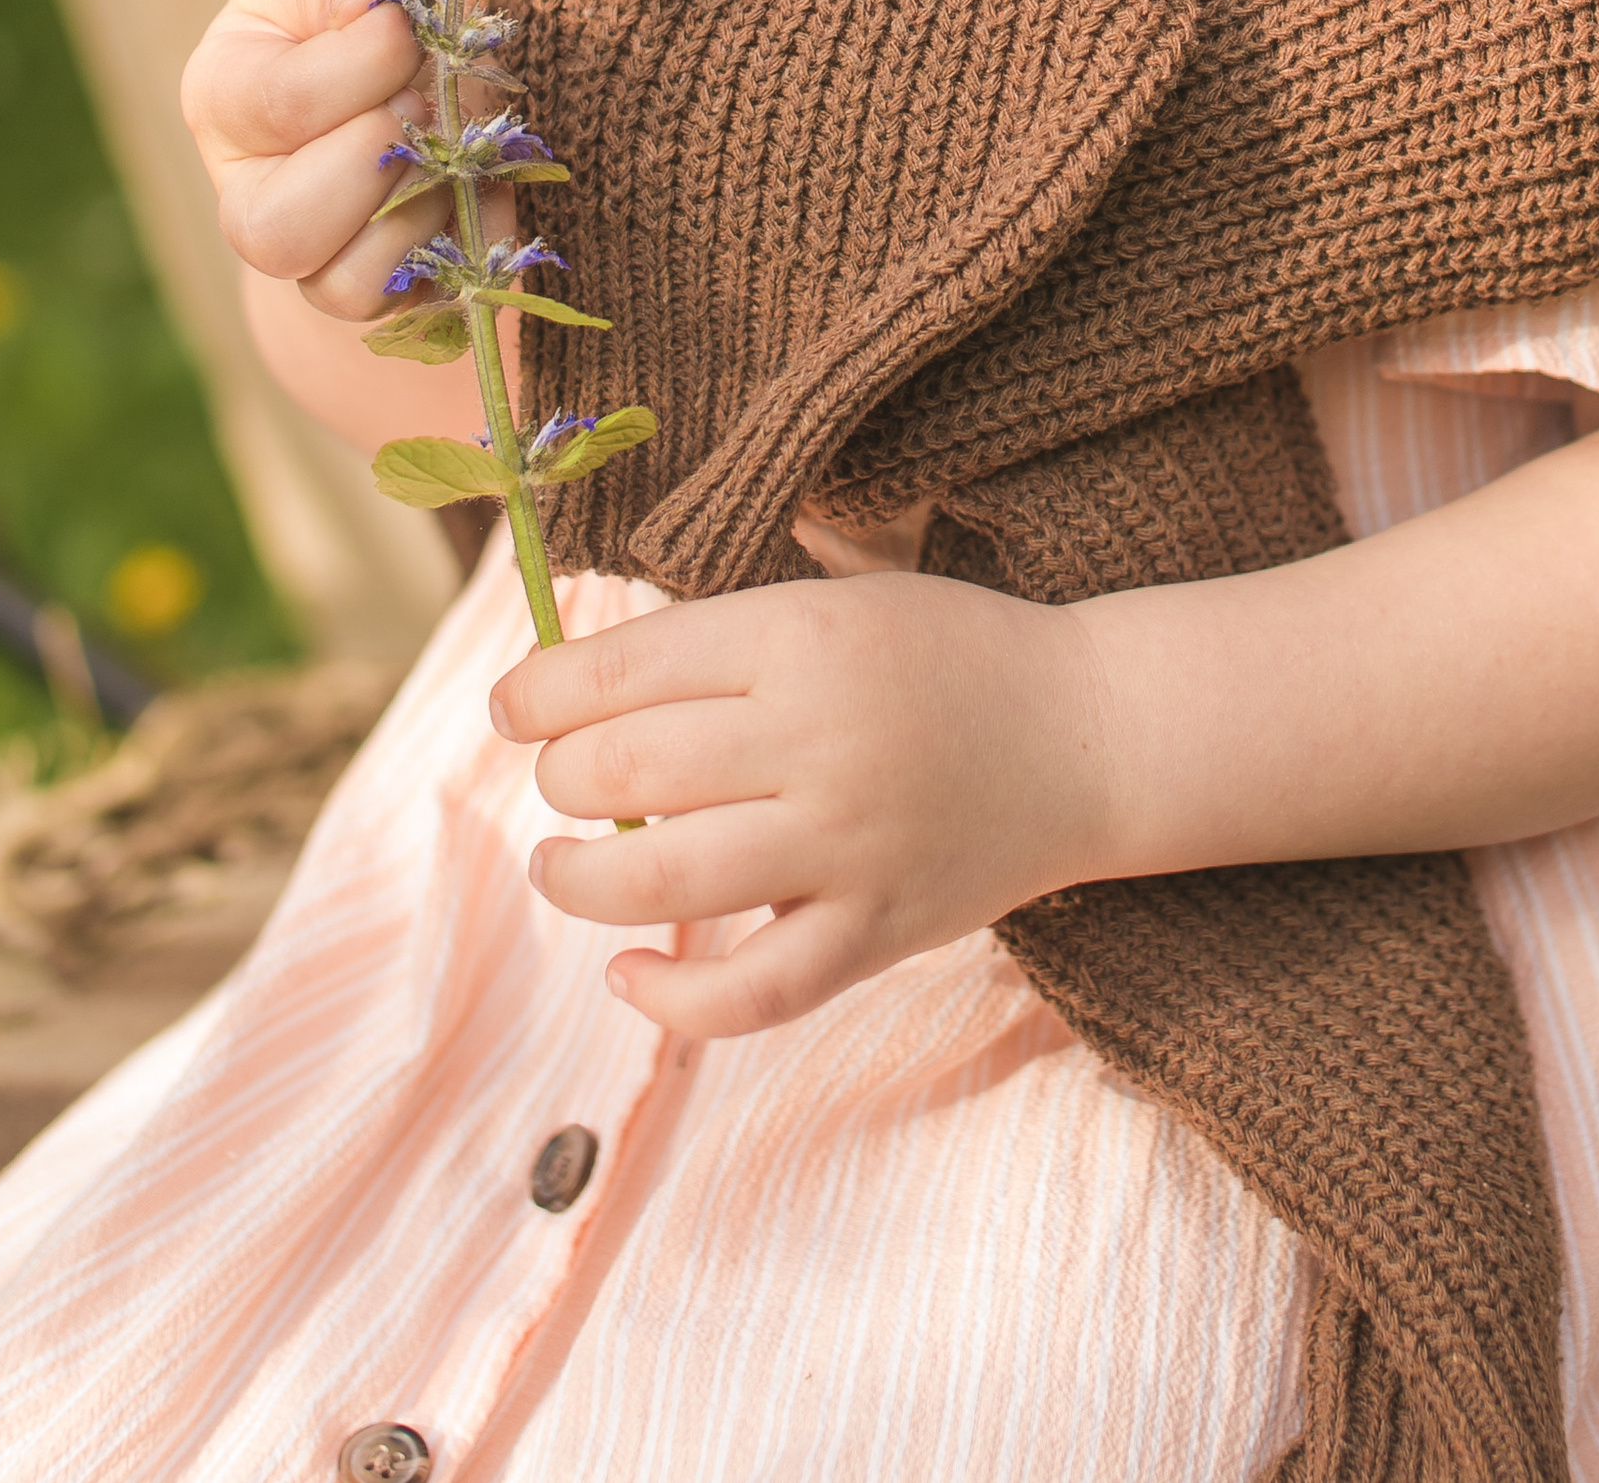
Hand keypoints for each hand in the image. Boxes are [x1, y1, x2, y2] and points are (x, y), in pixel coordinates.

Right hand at [181, 0, 436, 318]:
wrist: (402, 77)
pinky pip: (404, 306)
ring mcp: (302, 258)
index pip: (282, 103)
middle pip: (277, 230)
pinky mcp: (364, 293)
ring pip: (340, 285)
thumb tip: (370, 7)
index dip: (369, 63)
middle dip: (379, 159)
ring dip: (417, 209)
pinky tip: (457, 191)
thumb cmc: (355, 13)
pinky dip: (448, 248)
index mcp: (221, 93)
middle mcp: (243, 192)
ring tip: (442, 150)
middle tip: (421, 105)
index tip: (406, 29)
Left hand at [491, 569, 1113, 1035]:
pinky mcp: (877, 932)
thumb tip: (571, 680)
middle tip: (561, 778)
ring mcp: (849, 844)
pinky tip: (630, 974)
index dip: (538, 695)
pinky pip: (754, 993)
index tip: (511, 708)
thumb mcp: (837, 599)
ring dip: (579, 882)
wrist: (1087, 733)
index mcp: (800, 635)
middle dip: (560, 778)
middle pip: (626, 768)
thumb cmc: (943, 655)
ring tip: (559, 867)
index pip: (622, 668)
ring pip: (664, 881)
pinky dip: (673, 1000)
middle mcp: (819, 737)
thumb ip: (719, 636)